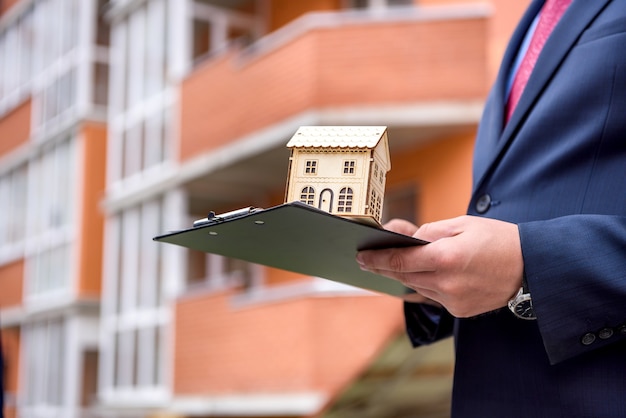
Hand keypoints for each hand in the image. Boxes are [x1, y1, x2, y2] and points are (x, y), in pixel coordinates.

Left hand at [356, 216, 523, 317]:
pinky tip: (419, 277)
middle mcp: (447, 283)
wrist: (532, 267)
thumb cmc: (497, 239)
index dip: (376, 259)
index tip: (360, 256)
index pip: (399, 261)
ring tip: (389, 266)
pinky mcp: (461, 311)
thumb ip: (429, 231)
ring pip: (417, 288)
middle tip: (366, 261)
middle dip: (383, 268)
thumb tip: (405, 239)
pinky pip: (433, 297)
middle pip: (403, 276)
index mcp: (445, 257)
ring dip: (403, 277)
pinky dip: (425, 286)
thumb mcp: (461, 224)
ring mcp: (454, 301)